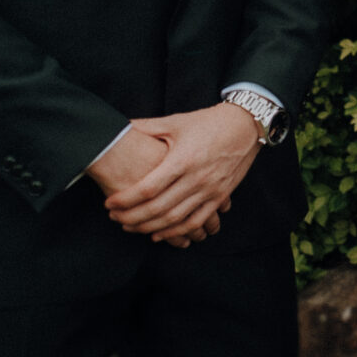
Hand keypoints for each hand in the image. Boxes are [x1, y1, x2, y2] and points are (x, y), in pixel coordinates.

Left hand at [87, 131, 220, 247]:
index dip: (125, 199)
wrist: (247, 125)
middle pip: (158, 208)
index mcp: (183, 159)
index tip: (109, 203)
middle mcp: (197, 178)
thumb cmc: (208, 122)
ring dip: (149, 227)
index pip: (148, 188)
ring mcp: (210, 190)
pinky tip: (159, 234)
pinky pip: (196, 221)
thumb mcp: (176, 122)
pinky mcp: (221, 196)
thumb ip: (147, 127)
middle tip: (114, 217)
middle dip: (131, 217)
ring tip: (130, 226)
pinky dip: (177, 232)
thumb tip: (120, 126)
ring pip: (175, 219)